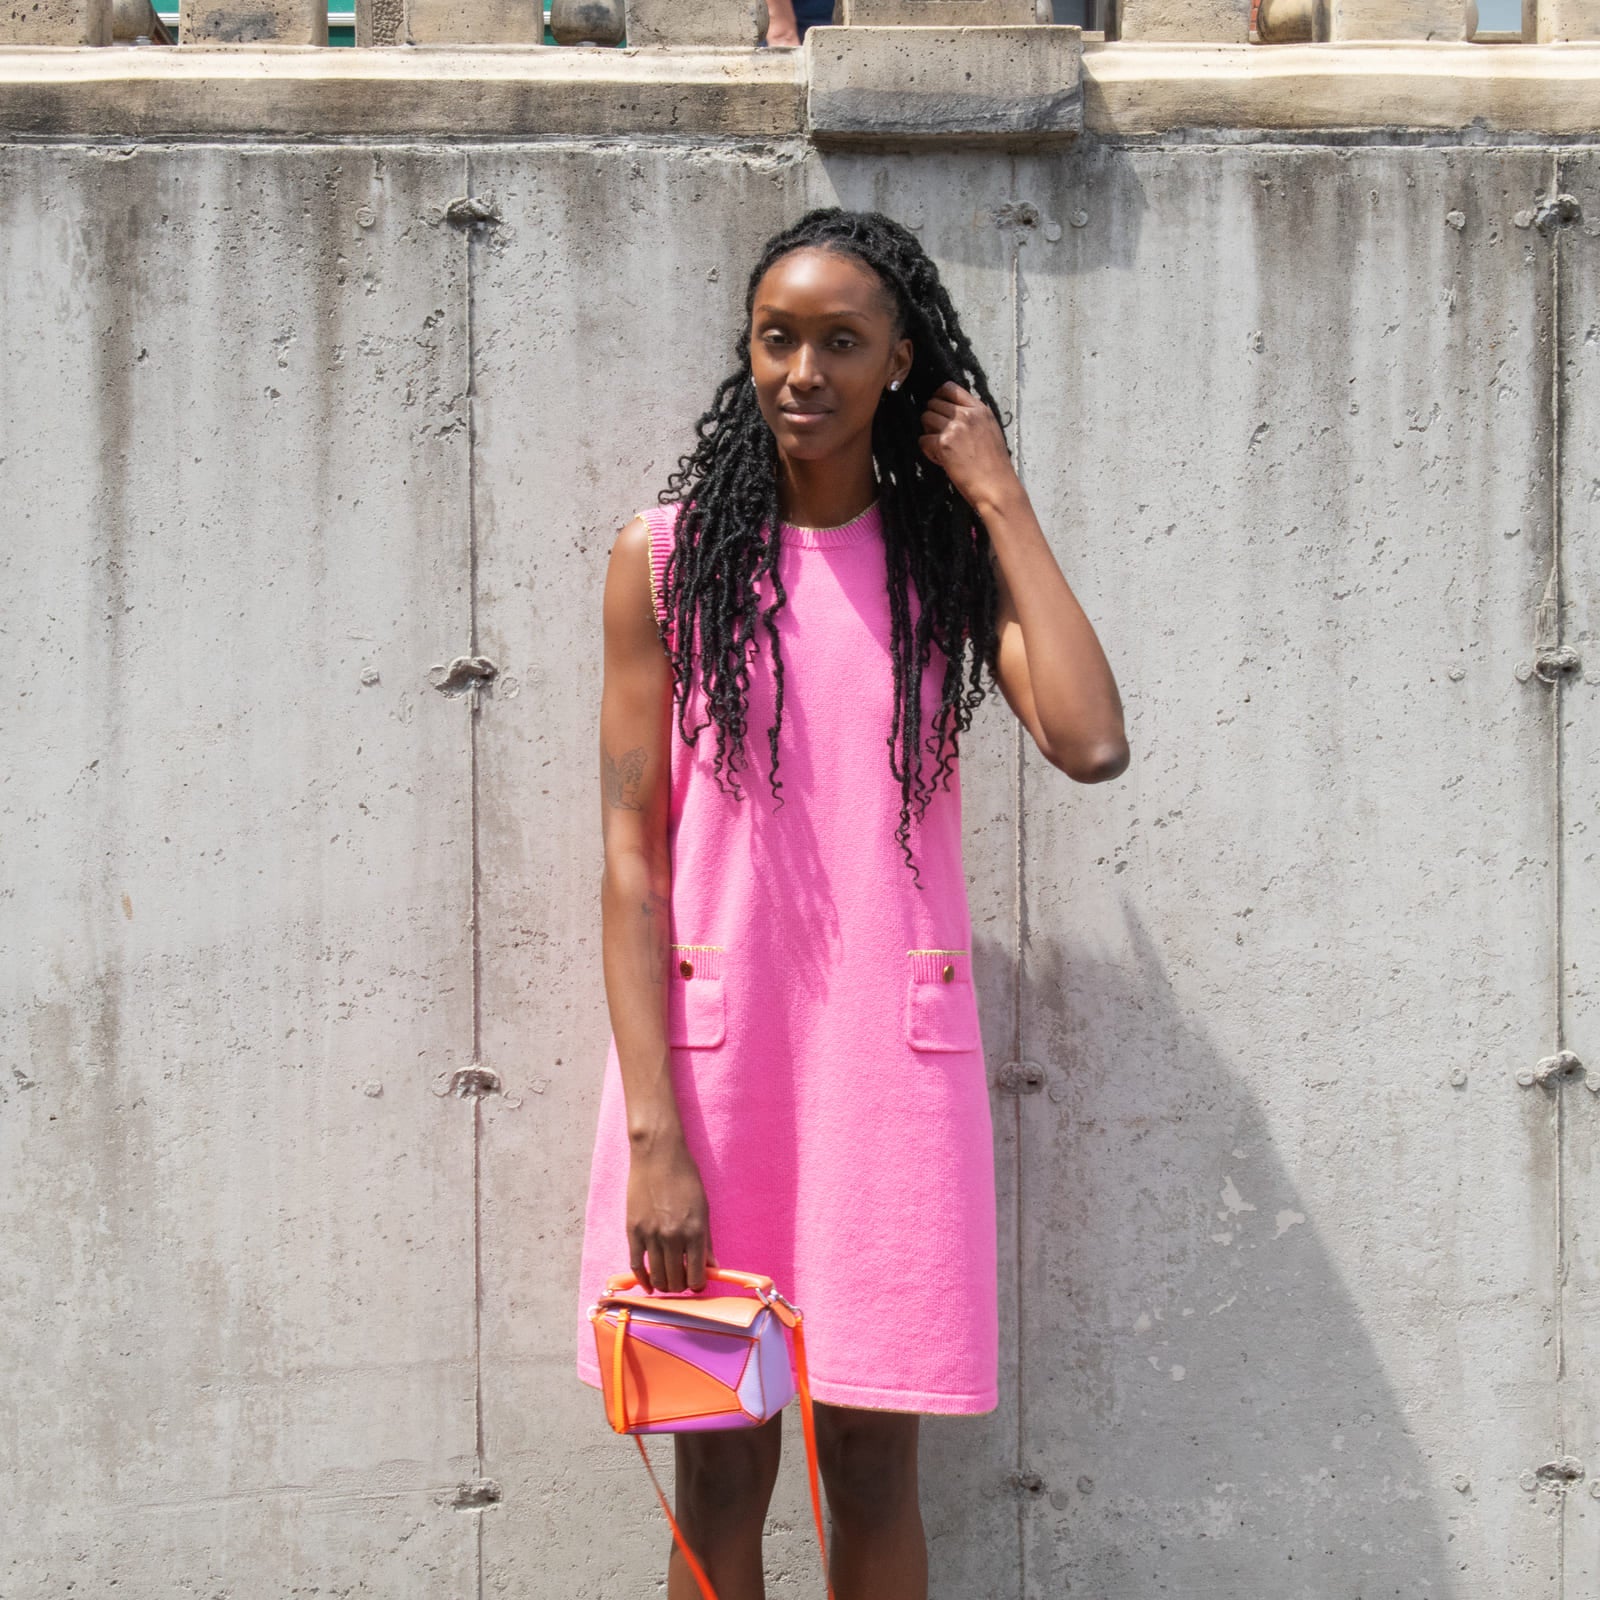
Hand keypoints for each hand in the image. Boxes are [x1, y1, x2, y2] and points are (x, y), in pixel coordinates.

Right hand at [626, 1134, 717, 1292]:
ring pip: (656, 1277)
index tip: (697, 1281)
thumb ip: (706, 1241)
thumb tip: (712, 1267)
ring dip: (664, 1284)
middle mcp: (672, 1236)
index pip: (696, 1276)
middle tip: (682, 1279)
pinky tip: (648, 1284)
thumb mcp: (703, 1208)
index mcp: (695, 1231)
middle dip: (681, 1286)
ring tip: (668, 1280)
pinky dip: (642, 1280)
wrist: (657, 1155)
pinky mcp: (633, 1231)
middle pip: (675, 1281)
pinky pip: (636, 1265)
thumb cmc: (685, 1177)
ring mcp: (651, 1235)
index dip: (698, 1284)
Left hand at [917, 380, 1019, 512]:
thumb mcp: (990, 431)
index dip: (938, 395)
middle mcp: (967, 415)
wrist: (996, 486)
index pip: (950, 388)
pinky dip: (928, 451)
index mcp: (980, 410)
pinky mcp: (943, 444)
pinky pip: (923, 440)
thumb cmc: (995, 466)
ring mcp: (954, 428)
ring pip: (925, 418)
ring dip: (929, 433)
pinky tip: (941, 460)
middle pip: (933, 403)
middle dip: (932, 417)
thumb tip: (953, 414)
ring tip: (941, 448)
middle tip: (939, 434)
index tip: (937, 406)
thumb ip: (973, 419)